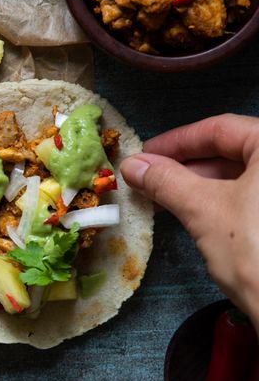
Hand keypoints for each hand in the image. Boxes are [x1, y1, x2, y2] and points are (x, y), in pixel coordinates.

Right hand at [120, 114, 258, 323]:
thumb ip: (166, 180)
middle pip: (233, 151)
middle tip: (148, 179)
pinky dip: (222, 202)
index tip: (144, 154)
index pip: (221, 128)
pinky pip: (253, 199)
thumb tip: (134, 165)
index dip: (177, 141)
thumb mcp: (203, 209)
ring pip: (243, 177)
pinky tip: (195, 215)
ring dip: (200, 185)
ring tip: (164, 199)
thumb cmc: (257, 252)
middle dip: (186, 165)